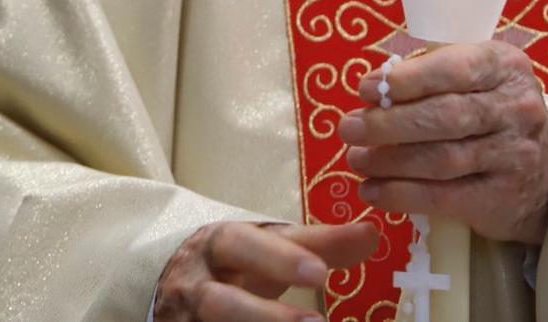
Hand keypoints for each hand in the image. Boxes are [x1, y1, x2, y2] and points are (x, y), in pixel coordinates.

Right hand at [151, 220, 379, 321]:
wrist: (174, 287)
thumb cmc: (234, 264)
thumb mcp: (267, 248)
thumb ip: (316, 245)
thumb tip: (372, 233)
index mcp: (215, 245)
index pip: (241, 244)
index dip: (278, 258)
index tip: (320, 273)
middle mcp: (193, 286)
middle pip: (219, 302)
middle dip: (265, 316)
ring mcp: (185, 321)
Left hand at [342, 42, 547, 244]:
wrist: (547, 169)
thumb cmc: (490, 110)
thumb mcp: (475, 77)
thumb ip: (430, 73)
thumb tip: (375, 88)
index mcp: (505, 66)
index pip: (454, 69)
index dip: (406, 80)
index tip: (366, 89)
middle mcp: (516, 109)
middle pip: (445, 116)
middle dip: (388, 124)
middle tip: (349, 129)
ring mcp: (513, 156)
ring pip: (441, 159)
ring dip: (389, 161)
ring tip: (357, 160)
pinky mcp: (502, 199)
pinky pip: (444, 198)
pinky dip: (401, 195)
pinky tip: (373, 191)